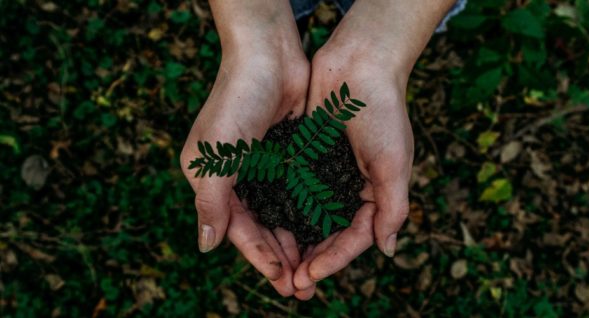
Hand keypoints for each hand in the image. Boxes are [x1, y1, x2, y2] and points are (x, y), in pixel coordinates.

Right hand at [180, 1, 309, 295]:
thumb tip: (205, 246)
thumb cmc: (235, 102)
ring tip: (315, 269)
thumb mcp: (215, 156)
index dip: (258, 256)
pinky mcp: (289, 156)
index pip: (237, 229)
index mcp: (213, 180)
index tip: (282, 279)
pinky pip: (299, 193)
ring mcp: (265, 167)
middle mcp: (238, 178)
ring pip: (282, 215)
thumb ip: (211, 202)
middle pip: (261, 228)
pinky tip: (323, 233)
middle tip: (303, 287)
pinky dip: (308, 214)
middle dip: (280, 258)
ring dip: (296, 242)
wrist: (268, 56)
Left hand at [292, 45, 413, 294]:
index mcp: (375, 193)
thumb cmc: (383, 112)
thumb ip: (393, 207)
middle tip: (291, 283)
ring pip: (308, 217)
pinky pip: (292, 190)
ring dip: (295, 242)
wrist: (359, 64)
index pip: (355, 237)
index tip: (311, 275)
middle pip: (329, 234)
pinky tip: (266, 226)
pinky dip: (282, 209)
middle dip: (312, 259)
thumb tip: (388, 250)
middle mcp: (349, 187)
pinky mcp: (305, 157)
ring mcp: (326, 173)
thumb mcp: (394, 163)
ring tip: (277, 265)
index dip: (334, 259)